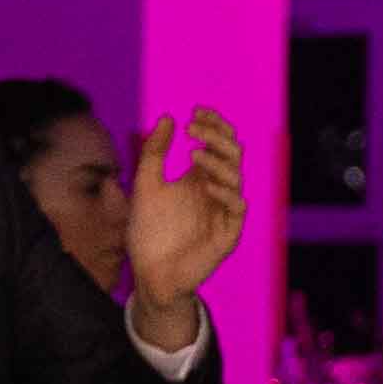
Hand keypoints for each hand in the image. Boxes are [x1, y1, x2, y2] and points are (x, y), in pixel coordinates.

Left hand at [121, 108, 243, 321]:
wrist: (149, 273)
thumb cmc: (149, 232)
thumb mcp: (145, 186)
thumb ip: (154, 153)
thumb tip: (167, 118)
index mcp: (202, 177)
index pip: (218, 142)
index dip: (213, 124)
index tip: (195, 111)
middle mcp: (217, 190)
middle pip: (231, 153)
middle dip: (216, 136)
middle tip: (195, 127)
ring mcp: (224, 211)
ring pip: (236, 177)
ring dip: (217, 161)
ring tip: (194, 153)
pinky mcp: (228, 233)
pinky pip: (237, 208)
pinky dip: (225, 193)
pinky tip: (206, 184)